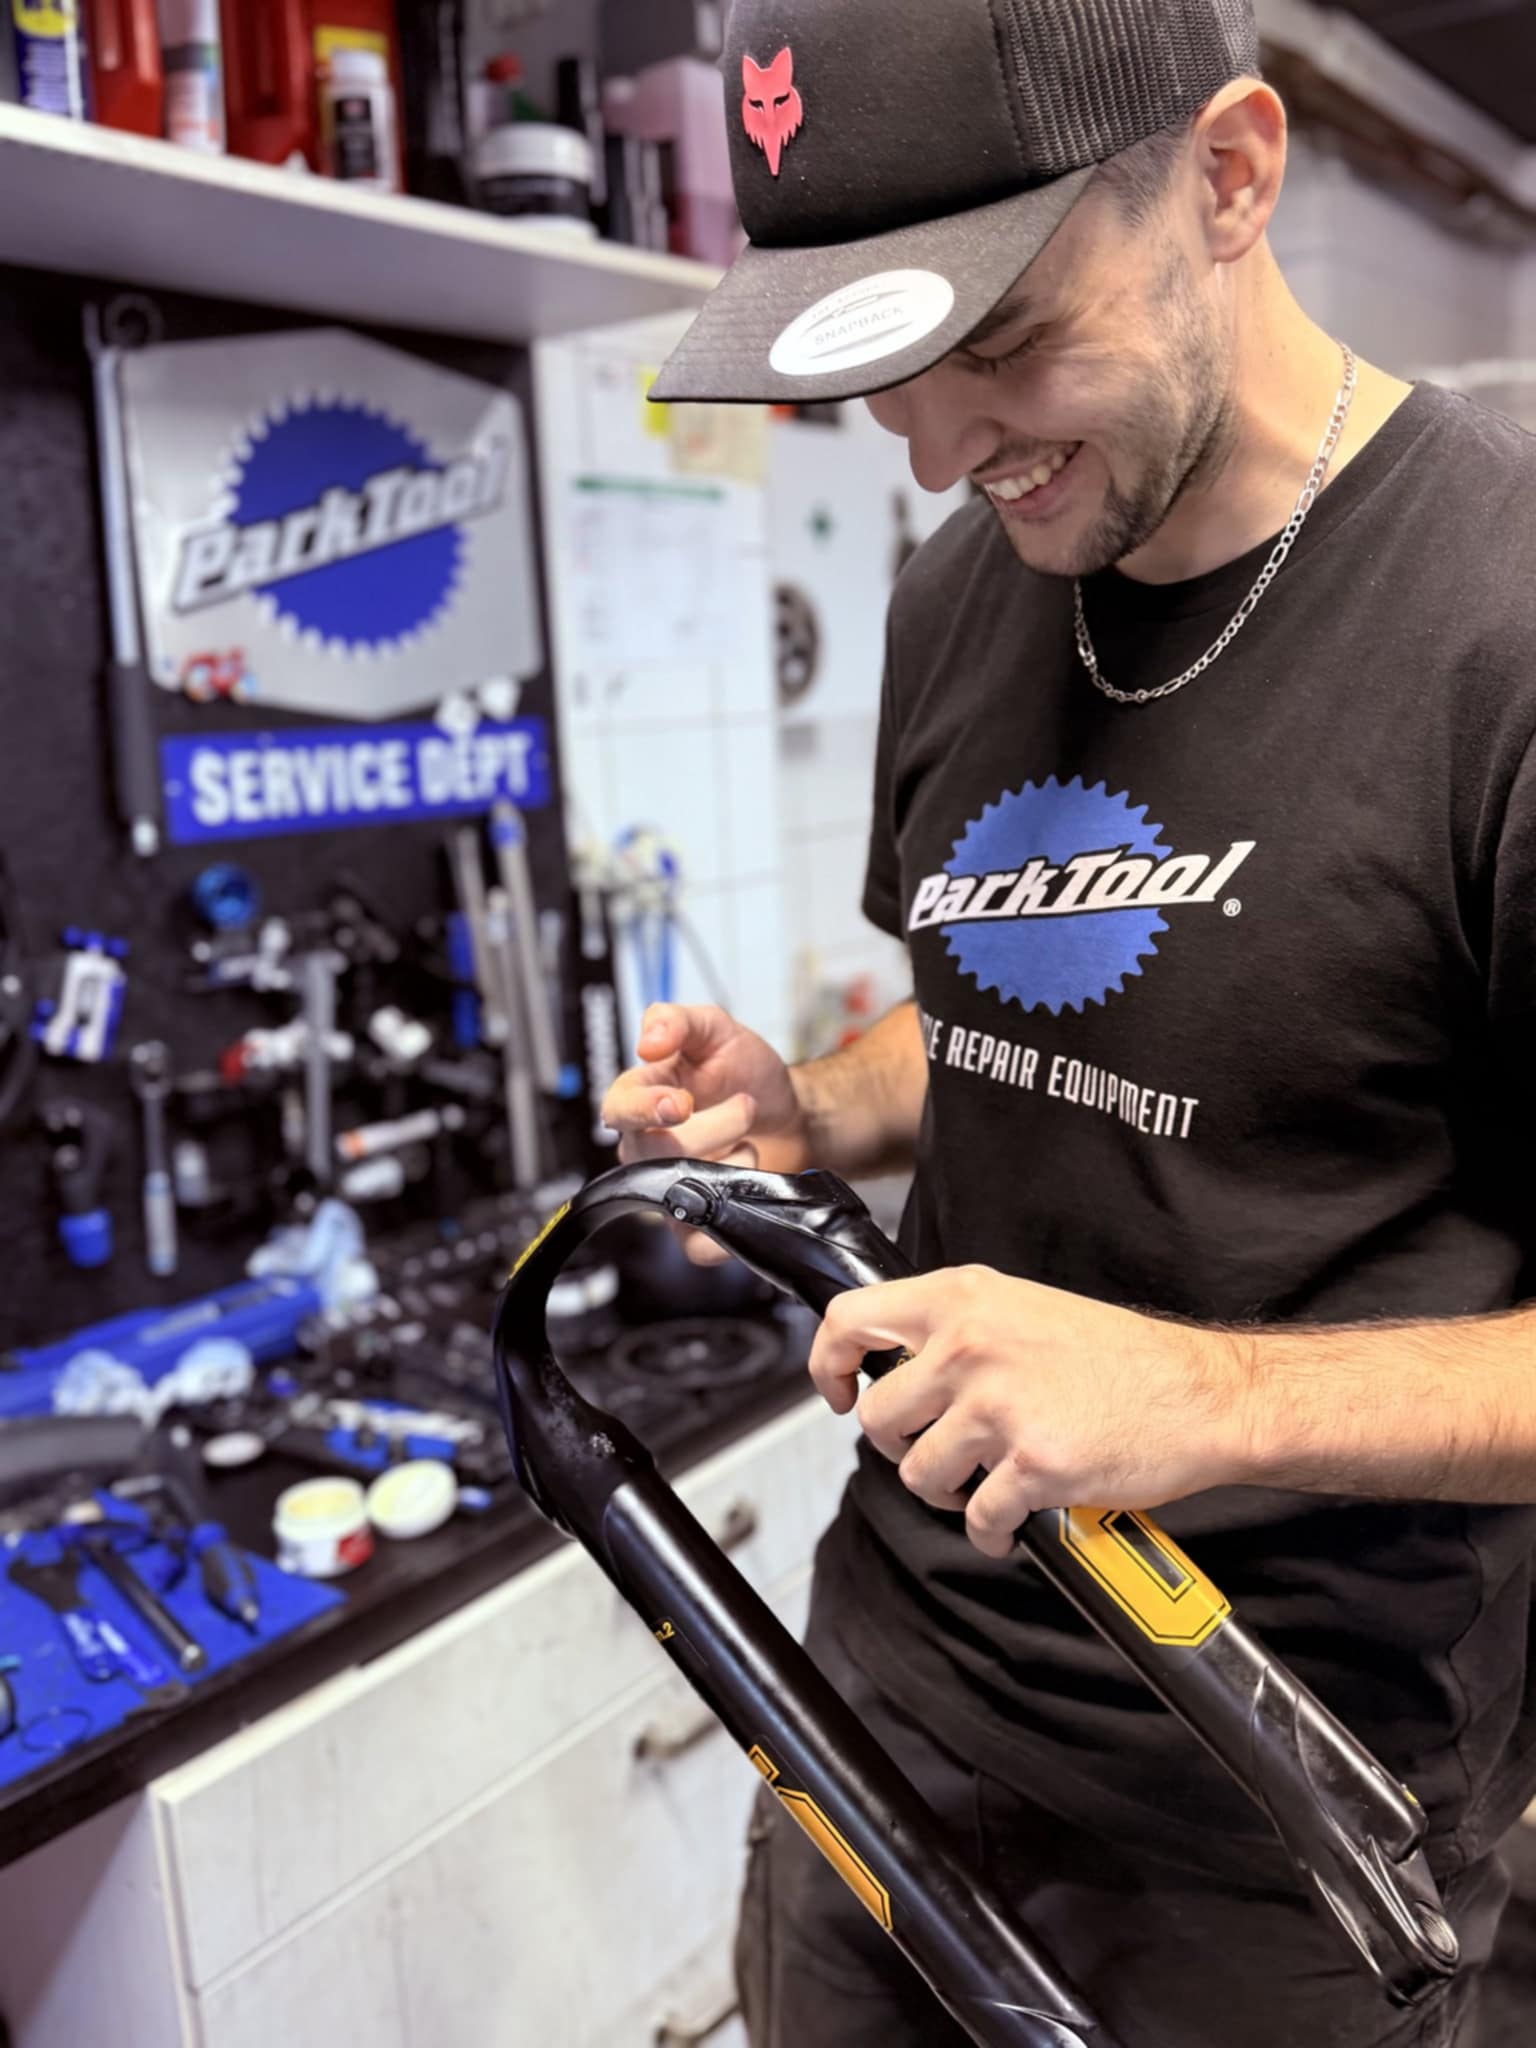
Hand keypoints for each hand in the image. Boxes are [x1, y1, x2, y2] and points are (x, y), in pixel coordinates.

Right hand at [602, 1004, 808, 1263]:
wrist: (790, 1116)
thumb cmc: (745, 1073)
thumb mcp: (717, 1030)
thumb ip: (680, 1021)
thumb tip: (647, 1040)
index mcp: (640, 1097)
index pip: (619, 1108)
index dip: (645, 1109)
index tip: (681, 1103)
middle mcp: (644, 1148)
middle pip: (653, 1152)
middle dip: (713, 1127)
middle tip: (746, 1106)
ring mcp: (667, 1190)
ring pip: (677, 1195)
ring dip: (729, 1167)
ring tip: (749, 1145)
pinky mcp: (695, 1227)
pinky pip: (697, 1246)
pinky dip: (728, 1222)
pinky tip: (748, 1189)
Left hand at [808, 1266, 1253, 1556]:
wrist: (1202, 1393)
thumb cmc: (1122, 1357)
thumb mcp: (1025, 1309)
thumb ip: (959, 1328)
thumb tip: (900, 1367)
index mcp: (964, 1297)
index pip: (851, 1319)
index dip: (827, 1364)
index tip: (835, 1393)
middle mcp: (970, 1345)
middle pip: (876, 1416)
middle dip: (900, 1446)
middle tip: (937, 1449)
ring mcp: (998, 1406)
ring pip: (918, 1473)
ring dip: (945, 1491)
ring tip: (982, 1483)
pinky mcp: (1031, 1464)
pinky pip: (977, 1519)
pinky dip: (989, 1532)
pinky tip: (1010, 1521)